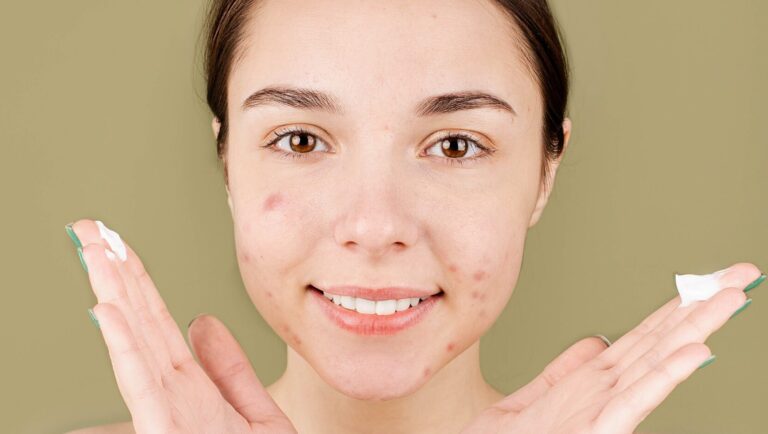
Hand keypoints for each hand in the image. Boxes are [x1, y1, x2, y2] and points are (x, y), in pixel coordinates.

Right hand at [68, 219, 296, 433]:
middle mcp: (173, 396)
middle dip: (115, 274)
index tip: (119, 245)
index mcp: (192, 388)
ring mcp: (168, 416)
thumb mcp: (255, 415)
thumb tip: (203, 320)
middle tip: (90, 229)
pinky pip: (145, 388)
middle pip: (140, 323)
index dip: (139, 282)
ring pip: (134, 344)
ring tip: (92, 251)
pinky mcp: (169, 433)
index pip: (158, 323)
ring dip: (113, 296)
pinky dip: (125, 350)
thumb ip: (230, 370)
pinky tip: (107, 313)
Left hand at [461, 263, 760, 433]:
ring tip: (731, 298)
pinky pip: (635, 400)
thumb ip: (565, 369)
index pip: (645, 336)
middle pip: (663, 340)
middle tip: (742, 274)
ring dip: (697, 329)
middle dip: (702, 307)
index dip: (677, 308)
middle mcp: (606, 392)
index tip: (708, 282)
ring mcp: (605, 412)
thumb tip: (596, 341)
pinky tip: (696, 352)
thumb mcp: (533, 395)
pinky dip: (666, 375)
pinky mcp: (597, 432)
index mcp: (593, 381)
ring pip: (659, 363)